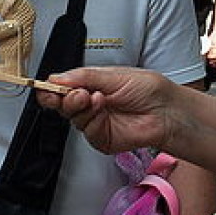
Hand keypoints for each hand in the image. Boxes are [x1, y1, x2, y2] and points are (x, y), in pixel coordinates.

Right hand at [39, 67, 176, 154]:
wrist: (167, 111)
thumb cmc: (149, 90)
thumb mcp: (113, 75)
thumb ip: (84, 77)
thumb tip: (57, 78)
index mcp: (92, 86)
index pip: (63, 87)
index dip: (52, 87)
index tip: (47, 85)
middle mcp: (91, 104)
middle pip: (62, 104)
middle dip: (63, 97)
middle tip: (73, 92)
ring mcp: (96, 123)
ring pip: (73, 118)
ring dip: (80, 106)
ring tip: (95, 97)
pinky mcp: (102, 139)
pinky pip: (86, 132)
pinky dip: (91, 120)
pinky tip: (101, 108)